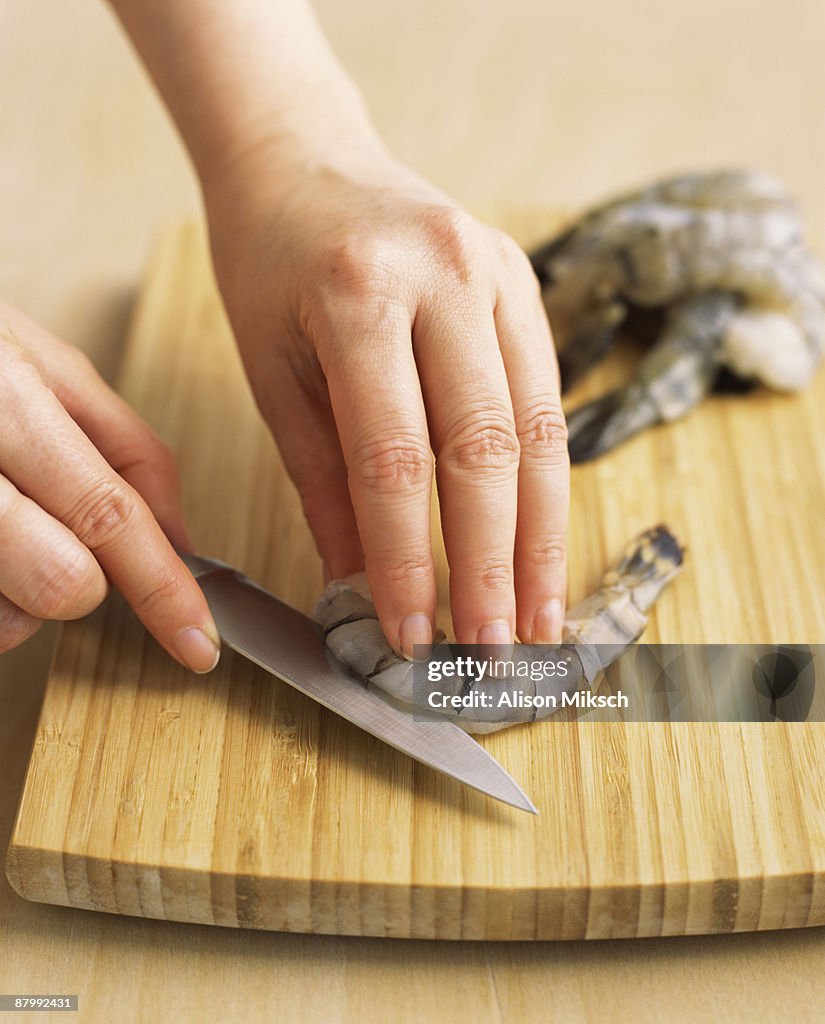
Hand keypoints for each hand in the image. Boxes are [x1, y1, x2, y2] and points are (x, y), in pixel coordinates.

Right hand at [0, 303, 219, 669]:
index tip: (197, 639)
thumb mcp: (41, 363)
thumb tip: (178, 537)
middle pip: (62, 582)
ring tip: (2, 529)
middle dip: (81, 580)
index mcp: (2, 398)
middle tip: (51, 532)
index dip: (163, 588)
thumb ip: (124, 447)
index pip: (106, 514)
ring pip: (7, 622)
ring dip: (20, 595)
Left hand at [205, 140, 568, 654]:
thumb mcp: (276, 373)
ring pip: (538, 428)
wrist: (307, 161)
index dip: (407, 557)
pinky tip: (543, 543)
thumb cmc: (270, 266)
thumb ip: (325, 482)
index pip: (392, 456)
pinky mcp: (525, 281)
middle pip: (483, 447)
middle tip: (490, 648)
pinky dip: (547, 480)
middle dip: (491, 562)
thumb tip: (360, 588)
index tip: (409, 634)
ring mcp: (497, 271)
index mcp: (359, 293)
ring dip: (541, 536)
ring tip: (537, 618)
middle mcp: (444, 274)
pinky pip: (547, 395)